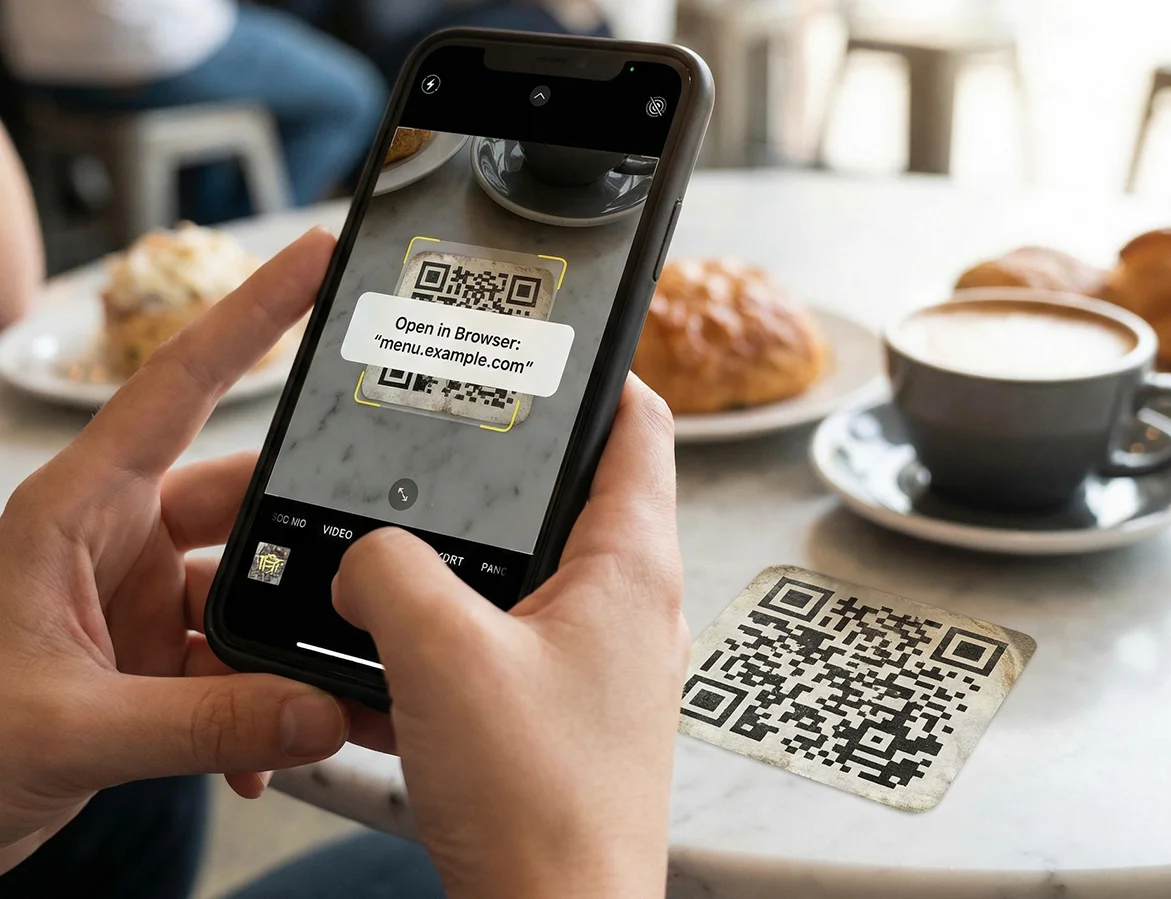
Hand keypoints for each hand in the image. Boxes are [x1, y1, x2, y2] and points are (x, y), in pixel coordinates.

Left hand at [0, 230, 348, 871]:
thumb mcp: (68, 729)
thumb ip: (204, 726)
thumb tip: (321, 710)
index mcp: (77, 508)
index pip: (180, 384)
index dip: (252, 311)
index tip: (314, 259)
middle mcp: (113, 537)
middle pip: (244, 501)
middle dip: (311, 538)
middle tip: (377, 563)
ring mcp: (133, 594)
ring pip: (246, 589)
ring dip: (287, 644)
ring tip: (334, 683)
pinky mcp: (148, 651)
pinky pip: (231, 657)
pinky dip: (261, 701)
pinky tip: (271, 750)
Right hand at [336, 377, 686, 898]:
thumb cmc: (544, 803)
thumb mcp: (443, 656)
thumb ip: (388, 575)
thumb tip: (361, 559)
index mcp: (629, 567)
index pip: (638, 427)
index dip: (598, 374)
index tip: (551, 348)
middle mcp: (624, 607)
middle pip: (565, 500)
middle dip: (492, 480)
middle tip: (436, 454)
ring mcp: (592, 663)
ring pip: (517, 579)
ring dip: (452, 572)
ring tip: (390, 562)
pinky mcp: (555, 712)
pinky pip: (493, 651)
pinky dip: (440, 647)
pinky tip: (378, 668)